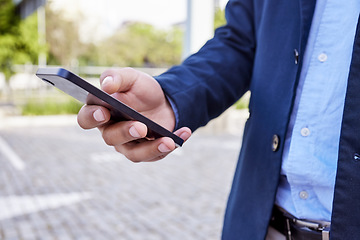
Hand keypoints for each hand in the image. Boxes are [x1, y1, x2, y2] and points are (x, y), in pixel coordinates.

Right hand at [77, 68, 191, 161]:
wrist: (164, 101)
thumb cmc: (141, 90)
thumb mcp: (131, 77)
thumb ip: (117, 77)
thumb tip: (106, 85)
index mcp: (101, 112)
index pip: (87, 119)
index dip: (91, 118)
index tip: (103, 112)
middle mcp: (112, 132)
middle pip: (111, 138)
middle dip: (125, 133)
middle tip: (140, 126)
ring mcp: (129, 145)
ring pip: (135, 153)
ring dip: (151, 148)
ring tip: (168, 141)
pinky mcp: (147, 151)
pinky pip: (157, 153)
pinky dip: (171, 144)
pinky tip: (184, 133)